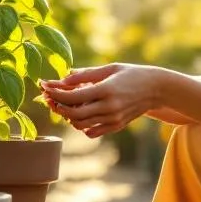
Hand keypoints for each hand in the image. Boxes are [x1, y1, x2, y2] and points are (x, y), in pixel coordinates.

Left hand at [39, 63, 166, 138]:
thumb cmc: (131, 74)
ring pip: (80, 124)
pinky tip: (79, 114)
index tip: (44, 86)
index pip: (73, 96)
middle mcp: (109, 107)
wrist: (156, 89)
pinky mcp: (115, 127)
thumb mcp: (109, 69)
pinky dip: (80, 125)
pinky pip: (91, 132)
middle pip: (73, 113)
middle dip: (57, 105)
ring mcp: (113, 120)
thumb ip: (85, 75)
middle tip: (48, 96)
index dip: (56, 92)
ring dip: (67, 116)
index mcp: (107, 90)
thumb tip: (63, 78)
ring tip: (61, 104)